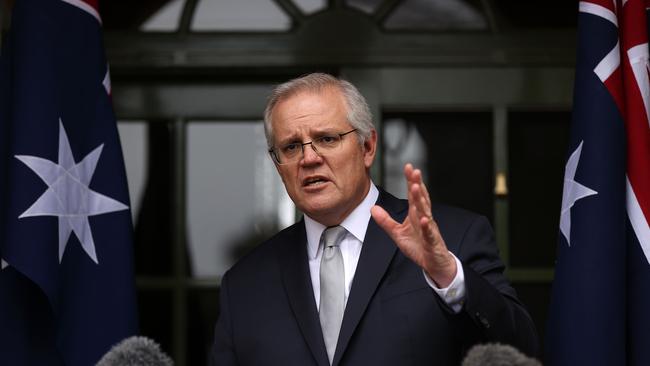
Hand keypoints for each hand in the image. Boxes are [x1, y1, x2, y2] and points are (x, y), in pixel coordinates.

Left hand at [371, 163, 456, 287]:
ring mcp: (429, 228)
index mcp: (415, 214)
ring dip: (421, 199)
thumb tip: (372, 208)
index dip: (410, 180)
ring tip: (416, 187)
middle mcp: (424, 217)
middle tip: (414, 170)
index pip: (413, 194)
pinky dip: (427, 225)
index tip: (408, 166)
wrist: (433, 263)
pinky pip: (429, 232)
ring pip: (425, 211)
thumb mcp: (397, 233)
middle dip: (417, 184)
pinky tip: (425, 218)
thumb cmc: (418, 246)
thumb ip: (385, 221)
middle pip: (420, 198)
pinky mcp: (432, 240)